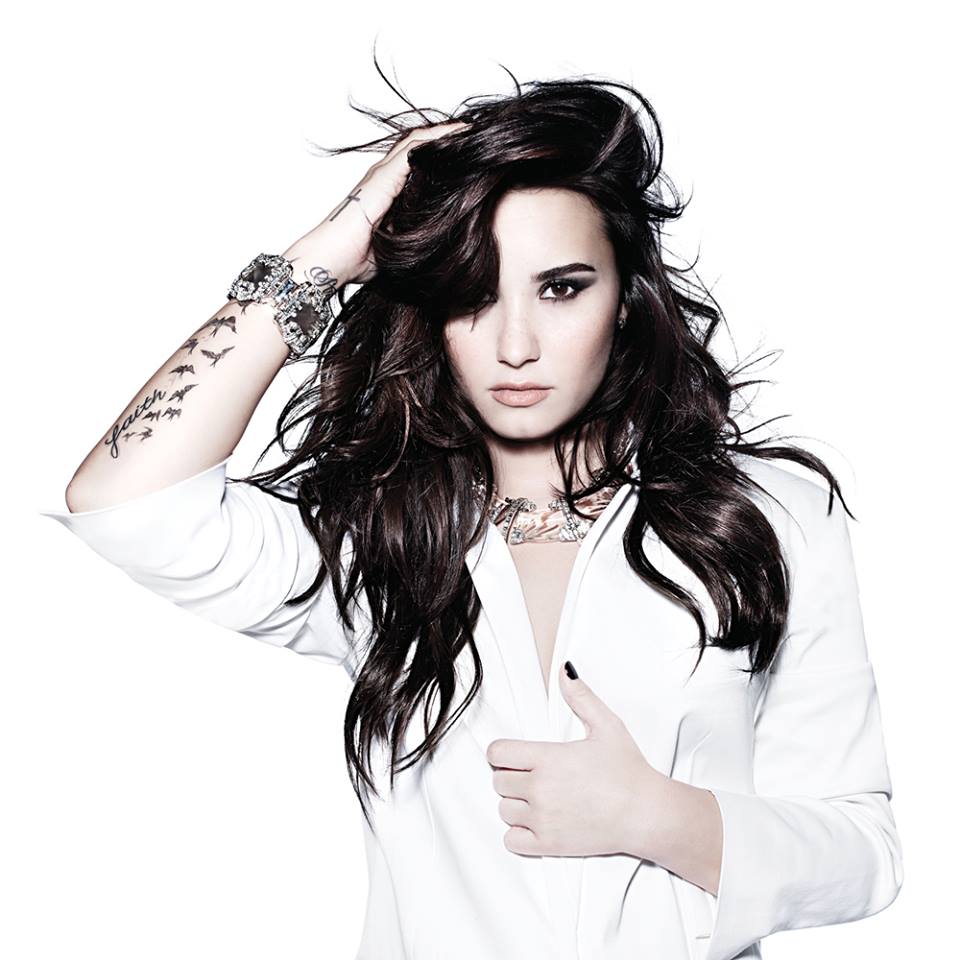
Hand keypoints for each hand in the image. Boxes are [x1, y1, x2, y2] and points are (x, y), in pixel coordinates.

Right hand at [286, 120, 470, 286]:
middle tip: (478, 136)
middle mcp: (384, 177)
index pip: (418, 164)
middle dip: (448, 140)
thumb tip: (443, 245)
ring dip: (447, 134)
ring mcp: (382, 174)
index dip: (442, 156)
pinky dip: (438, 139)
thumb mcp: (397, 244)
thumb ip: (415, 234)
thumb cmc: (356, 260)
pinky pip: (415, 149)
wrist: (330, 260)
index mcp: (387, 191)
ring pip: (419, 142)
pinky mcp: (383, 178)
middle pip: (420, 148)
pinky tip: (461, 136)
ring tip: (475, 130)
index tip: (470, 155)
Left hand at [487, 663, 669, 857]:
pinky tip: (537, 823)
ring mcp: (543, 819)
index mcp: (548, 758)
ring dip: (516, 803)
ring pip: (504, 809)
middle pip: (499, 781)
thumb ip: (581, 697)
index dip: (503, 752)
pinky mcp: (549, 845)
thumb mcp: (607, 725)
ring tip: (540, 798)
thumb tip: (565, 671)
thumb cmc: (629, 771)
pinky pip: (512, 840)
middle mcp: (540, 789)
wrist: (646, 814)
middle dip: (512, 776)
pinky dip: (519, 833)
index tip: (517, 755)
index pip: (497, 753)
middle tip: (535, 775)